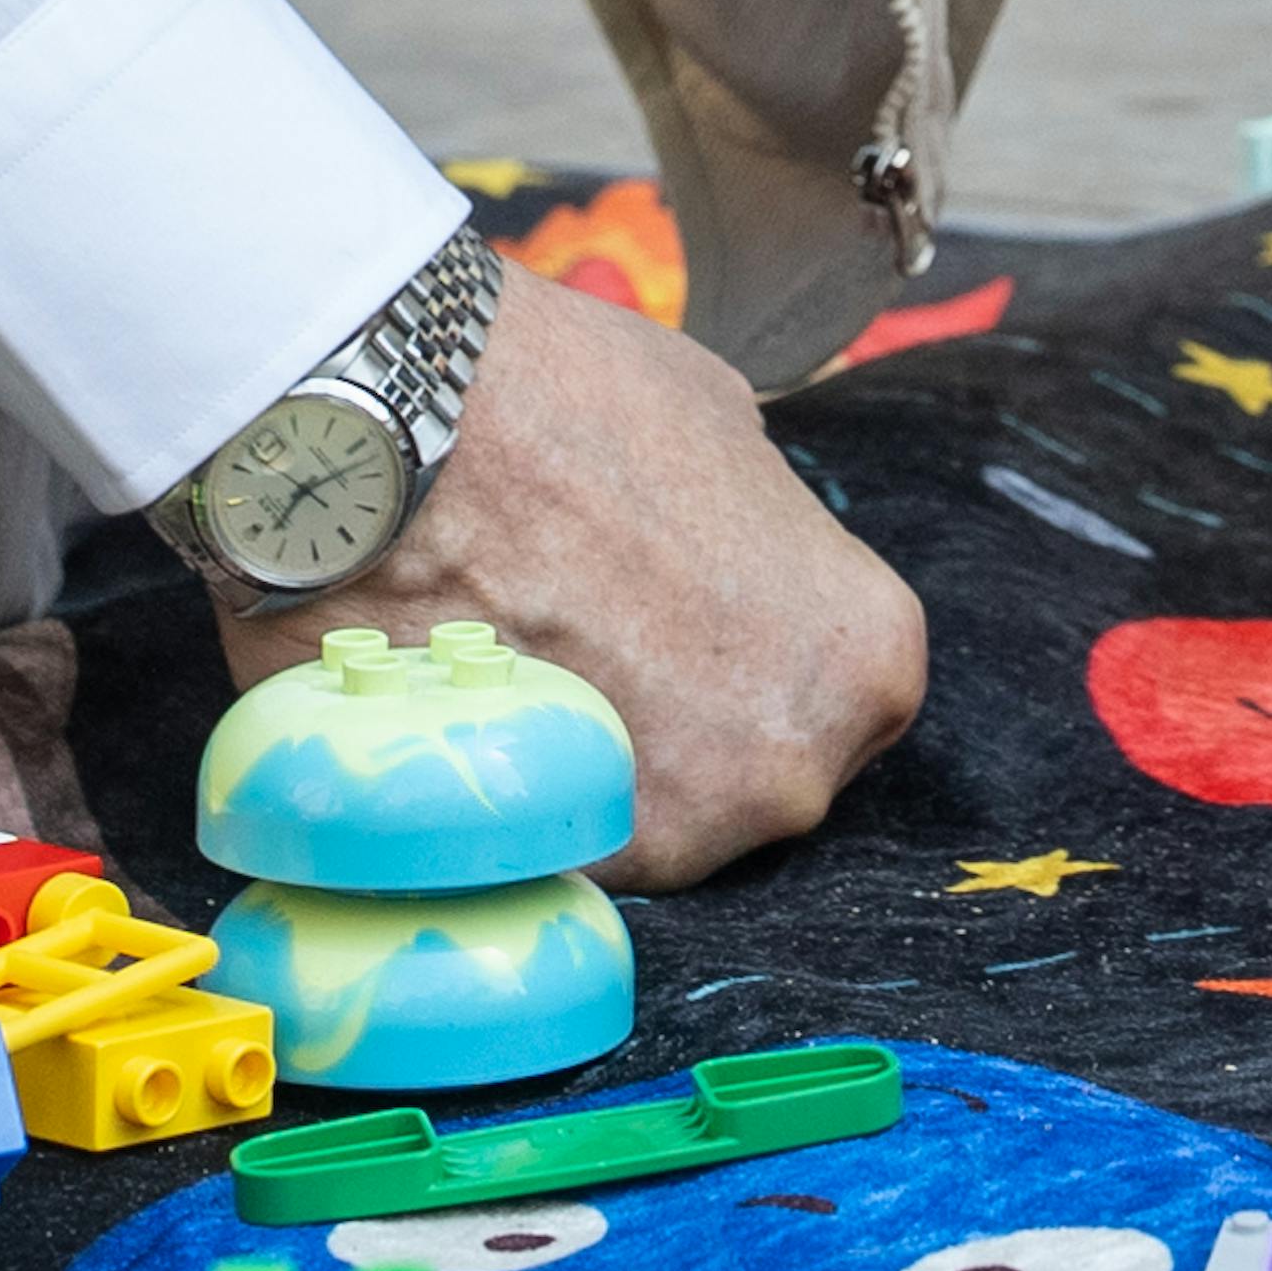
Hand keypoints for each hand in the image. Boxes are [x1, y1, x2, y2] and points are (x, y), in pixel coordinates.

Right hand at [211, 275, 931, 888]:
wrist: (405, 439)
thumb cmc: (578, 405)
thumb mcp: (726, 435)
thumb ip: (757, 535)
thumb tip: (731, 562)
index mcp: (866, 661)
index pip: (836, 695)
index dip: (759, 655)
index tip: (694, 621)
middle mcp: (795, 773)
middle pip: (751, 775)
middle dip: (691, 725)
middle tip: (608, 645)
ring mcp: (673, 837)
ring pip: (648, 825)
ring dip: (599, 770)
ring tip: (530, 674)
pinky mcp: (548, 865)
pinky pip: (548, 849)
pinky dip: (515, 798)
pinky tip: (476, 718)